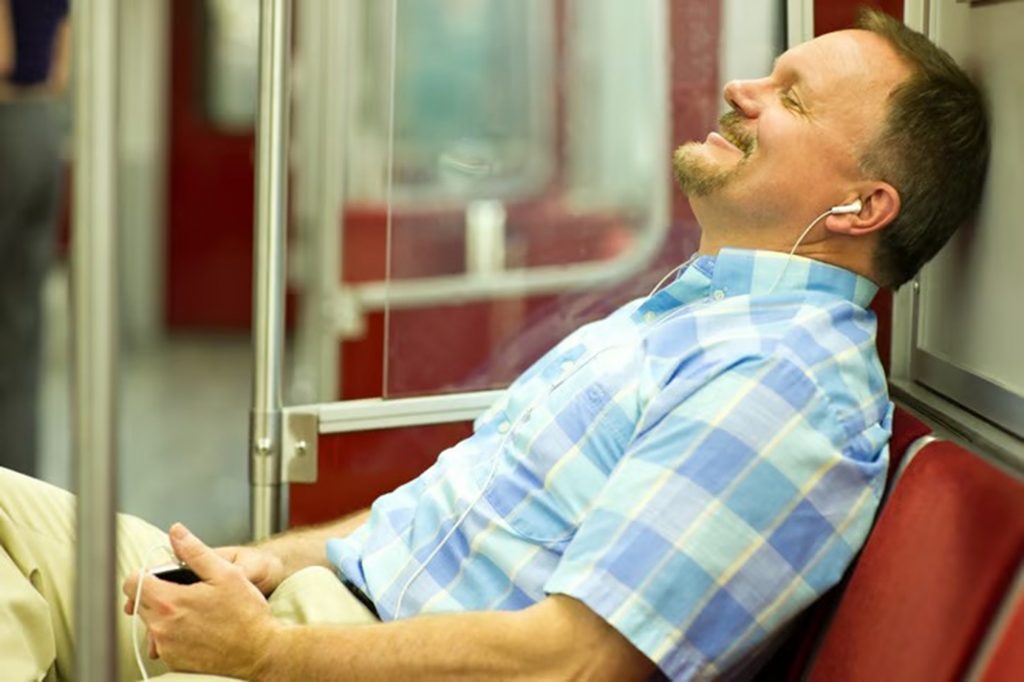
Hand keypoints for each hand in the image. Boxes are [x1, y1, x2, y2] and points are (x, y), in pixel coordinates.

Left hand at [122, 523, 280, 677]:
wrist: (259, 651)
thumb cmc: (246, 614)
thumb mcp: (226, 573)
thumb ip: (195, 552)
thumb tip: (176, 532)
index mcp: (170, 602)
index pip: (133, 583)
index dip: (144, 574)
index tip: (159, 574)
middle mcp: (161, 627)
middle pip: (141, 603)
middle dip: (156, 593)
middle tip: (184, 590)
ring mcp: (167, 647)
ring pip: (151, 622)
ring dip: (164, 613)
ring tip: (193, 610)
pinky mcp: (174, 661)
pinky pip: (163, 641)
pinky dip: (173, 632)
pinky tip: (196, 627)